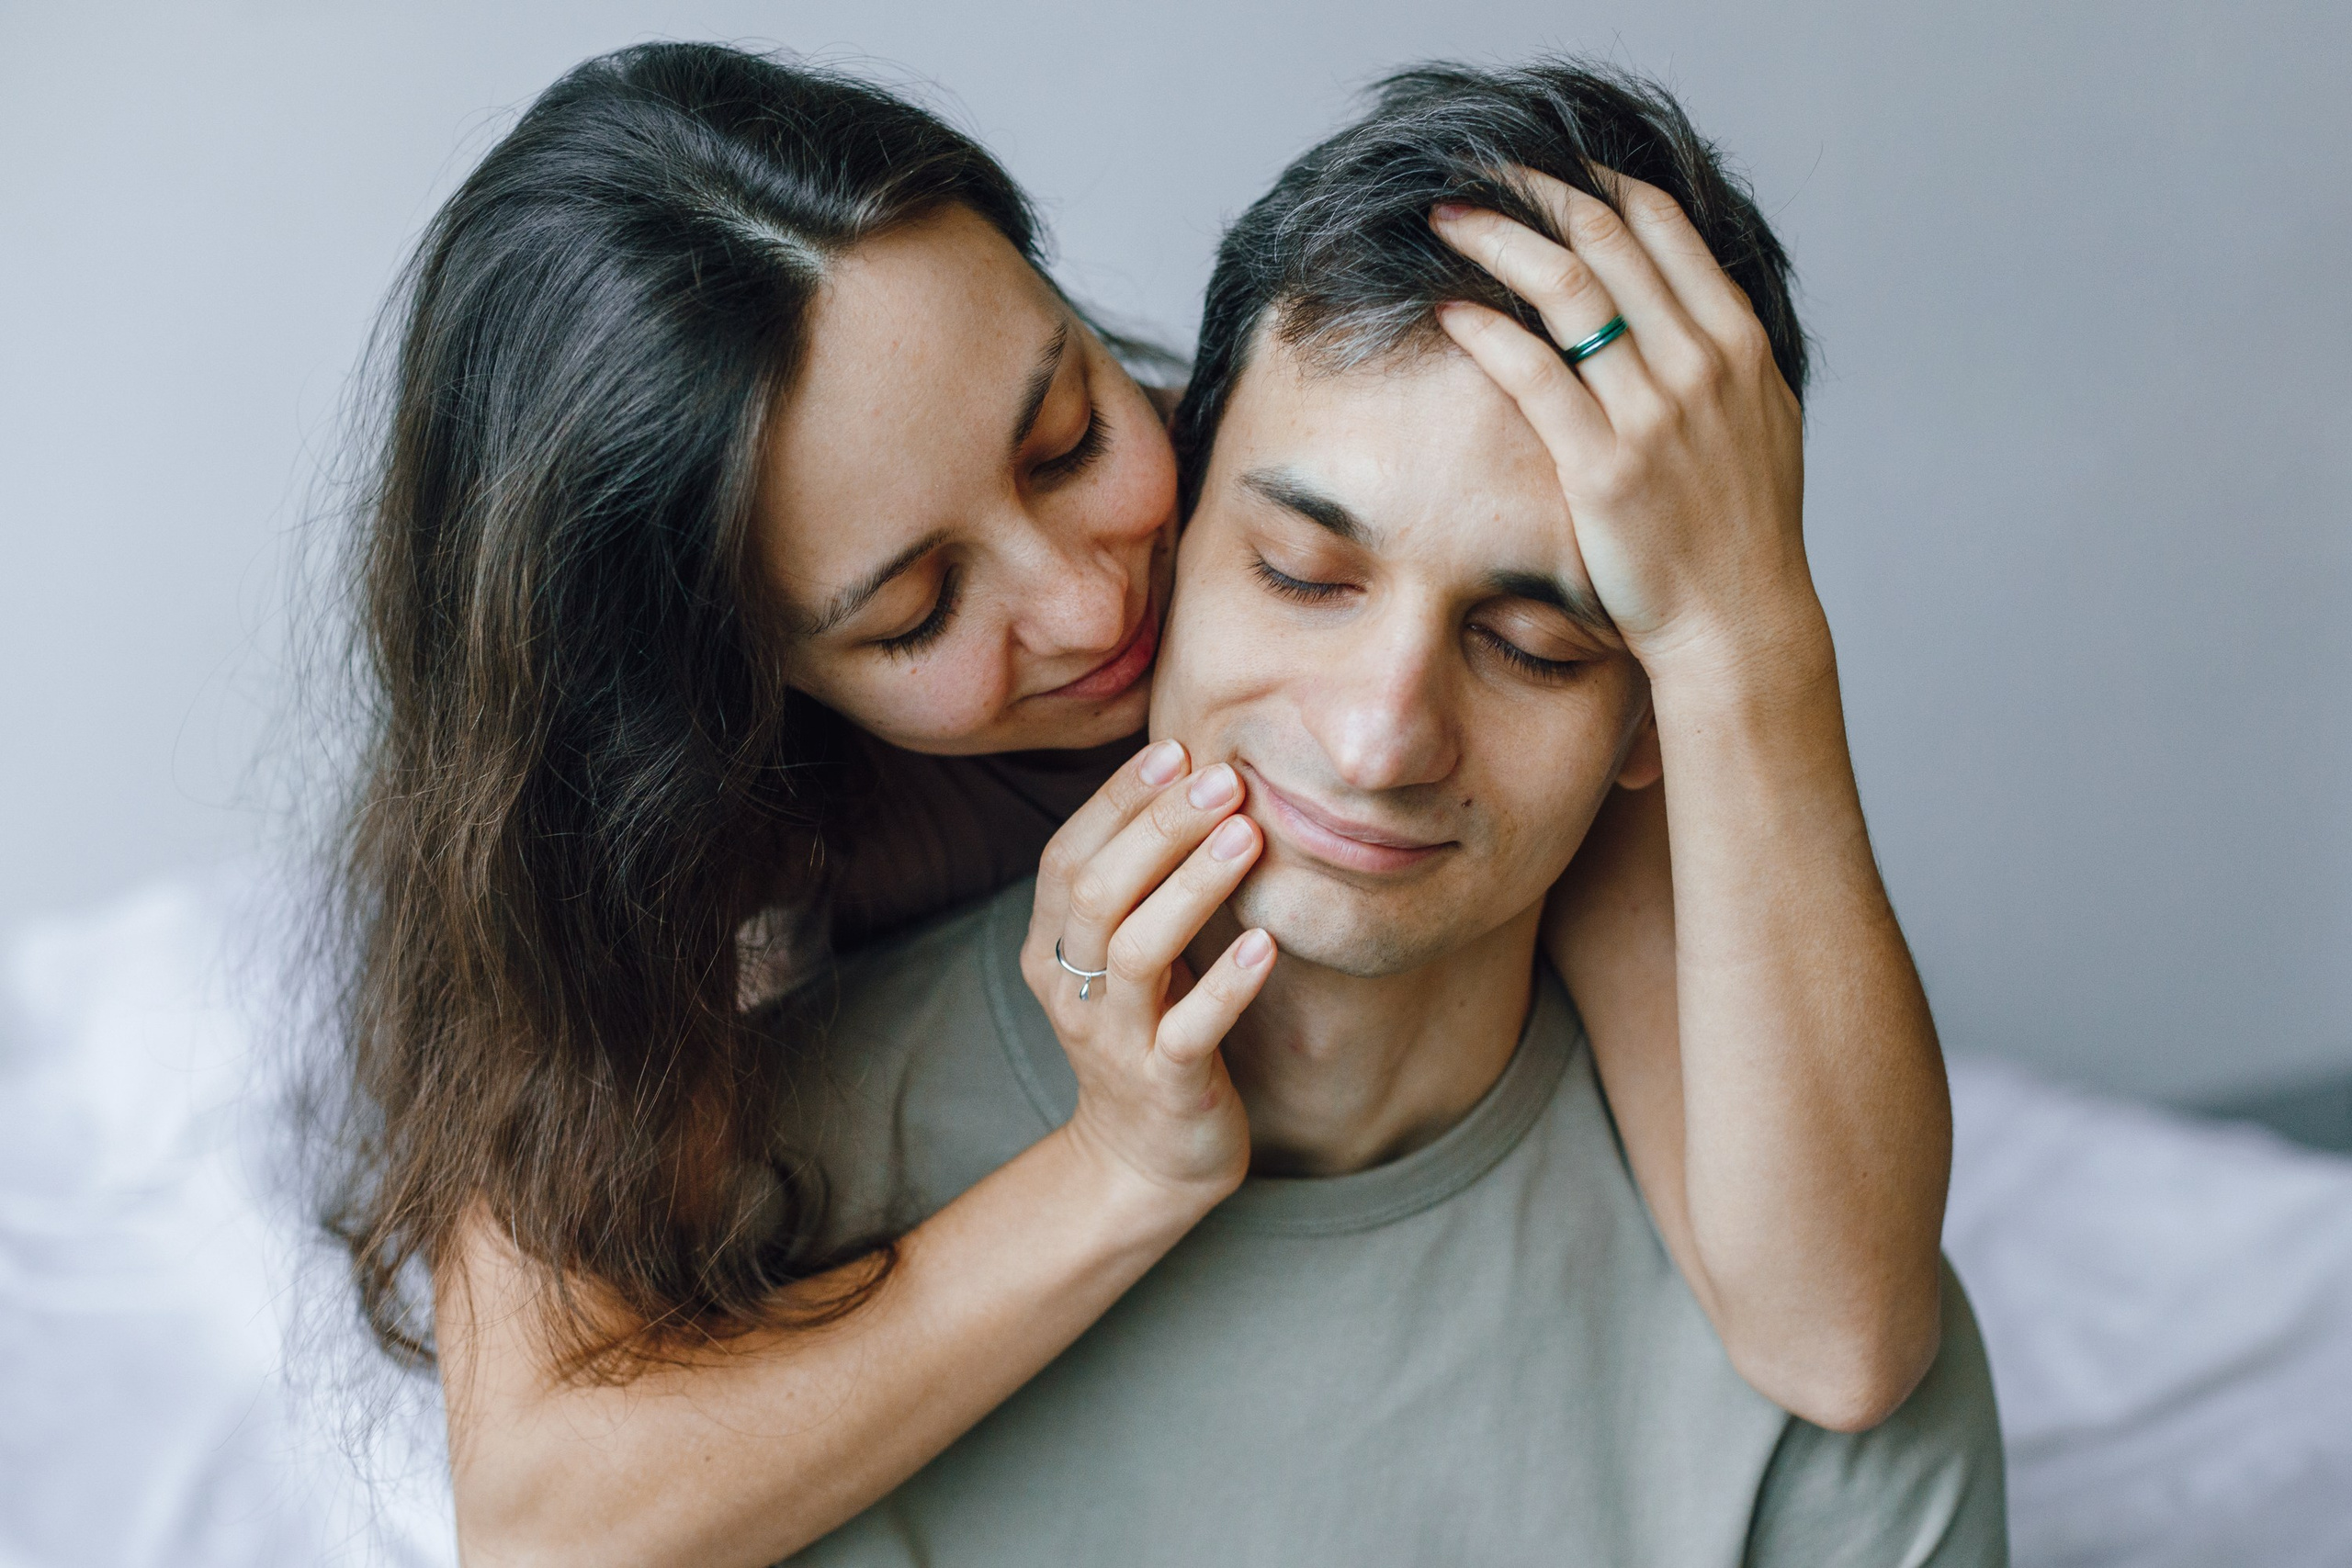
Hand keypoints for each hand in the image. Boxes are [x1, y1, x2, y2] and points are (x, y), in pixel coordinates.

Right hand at [1022, 740, 1273, 1211]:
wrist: (1143, 1160)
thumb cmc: (1145, 1031)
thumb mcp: (1121, 955)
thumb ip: (1137, 882)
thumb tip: (1187, 776)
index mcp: (1052, 947)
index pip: (1067, 855)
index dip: (1116, 800)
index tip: (1175, 750)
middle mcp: (1072, 989)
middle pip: (1098, 892)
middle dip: (1160, 827)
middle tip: (1224, 779)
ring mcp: (1115, 1040)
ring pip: (1137, 951)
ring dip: (1192, 887)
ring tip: (1246, 835)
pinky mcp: (1166, 1085)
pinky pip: (1190, 1030)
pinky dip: (1227, 984)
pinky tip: (1266, 941)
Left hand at [1430, 167, 1825, 683]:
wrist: (1739, 618)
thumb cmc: (1740, 530)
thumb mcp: (1759, 422)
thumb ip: (1720, 358)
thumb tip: (1679, 307)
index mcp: (1737, 342)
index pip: (1661, 225)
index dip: (1594, 182)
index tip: (1544, 167)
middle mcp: (1700, 363)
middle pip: (1606, 239)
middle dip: (1533, 191)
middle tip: (1478, 171)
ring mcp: (1654, 413)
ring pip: (1567, 289)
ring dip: (1497, 240)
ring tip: (1448, 219)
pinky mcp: (1604, 465)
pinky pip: (1534, 373)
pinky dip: (1486, 331)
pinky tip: (1449, 310)